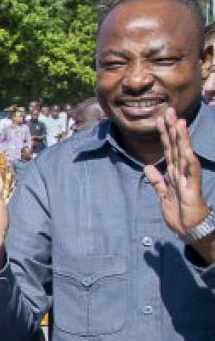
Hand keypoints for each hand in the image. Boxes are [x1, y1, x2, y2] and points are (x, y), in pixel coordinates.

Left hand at [144, 107, 213, 261]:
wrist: (189, 229)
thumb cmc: (179, 212)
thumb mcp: (163, 195)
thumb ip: (157, 181)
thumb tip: (148, 167)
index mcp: (174, 172)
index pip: (168, 149)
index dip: (164, 134)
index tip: (160, 118)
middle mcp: (181, 172)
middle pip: (176, 147)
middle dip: (172, 129)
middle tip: (169, 111)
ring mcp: (188, 179)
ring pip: (184, 155)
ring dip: (182, 139)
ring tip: (180, 123)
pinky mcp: (193, 189)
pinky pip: (192, 174)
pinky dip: (190, 162)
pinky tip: (188, 151)